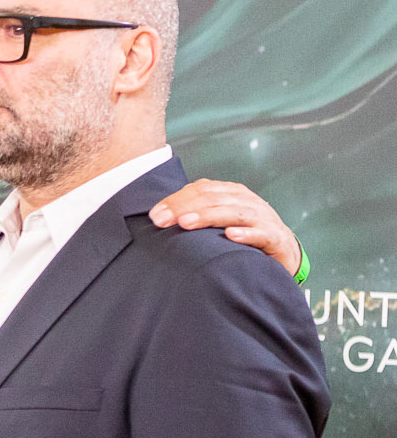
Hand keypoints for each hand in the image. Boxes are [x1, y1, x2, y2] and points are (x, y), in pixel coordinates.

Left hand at [148, 179, 301, 276]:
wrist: (282, 248)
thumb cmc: (243, 232)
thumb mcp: (218, 219)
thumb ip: (195, 212)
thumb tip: (159, 214)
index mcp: (231, 193)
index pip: (201, 190)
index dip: (176, 200)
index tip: (155, 215)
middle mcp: (247, 201)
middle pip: (214, 198)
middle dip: (185, 208)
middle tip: (162, 220)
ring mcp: (262, 218)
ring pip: (235, 213)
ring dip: (209, 217)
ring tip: (186, 223)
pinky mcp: (275, 237)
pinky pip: (261, 234)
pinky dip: (246, 234)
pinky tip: (230, 236)